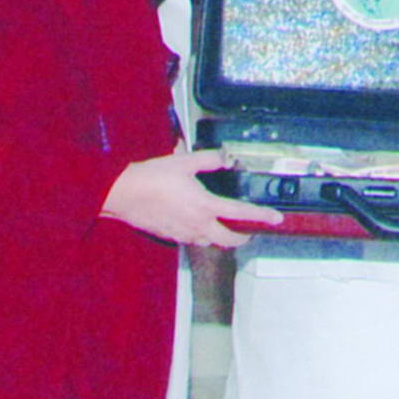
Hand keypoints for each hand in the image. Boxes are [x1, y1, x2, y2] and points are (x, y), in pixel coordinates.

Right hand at [104, 147, 281, 249]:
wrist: (122, 193)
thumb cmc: (151, 177)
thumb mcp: (184, 161)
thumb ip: (209, 160)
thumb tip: (225, 157)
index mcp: (205, 206)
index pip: (241, 214)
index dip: (261, 216)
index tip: (276, 219)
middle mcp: (198, 225)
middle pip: (229, 240)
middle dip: (243, 237)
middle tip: (249, 230)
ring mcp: (184, 234)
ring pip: (210, 242)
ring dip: (220, 236)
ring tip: (222, 225)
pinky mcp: (171, 236)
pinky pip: (192, 240)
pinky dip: (200, 234)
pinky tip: (196, 223)